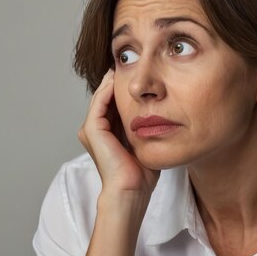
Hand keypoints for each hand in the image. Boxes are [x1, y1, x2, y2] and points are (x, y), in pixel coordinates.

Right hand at [78, 69, 159, 197]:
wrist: (131, 191)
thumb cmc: (141, 175)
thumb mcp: (147, 143)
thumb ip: (149, 129)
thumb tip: (165, 115)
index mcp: (107, 133)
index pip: (113, 103)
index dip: (124, 89)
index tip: (138, 75)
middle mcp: (96, 130)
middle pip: (106, 97)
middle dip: (117, 81)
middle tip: (129, 64)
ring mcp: (91, 129)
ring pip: (102, 97)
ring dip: (111, 81)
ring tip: (123, 67)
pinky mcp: (92, 129)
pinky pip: (100, 102)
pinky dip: (108, 89)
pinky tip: (118, 79)